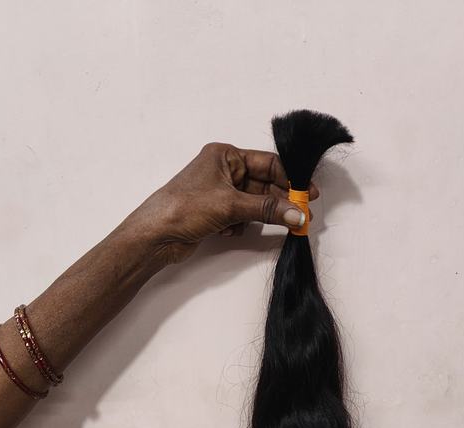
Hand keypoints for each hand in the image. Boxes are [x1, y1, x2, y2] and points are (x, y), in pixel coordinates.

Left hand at [124, 141, 319, 264]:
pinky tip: (227, 231)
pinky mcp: (216, 213)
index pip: (268, 164)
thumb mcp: (231, 205)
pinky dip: (240, 226)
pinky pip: (242, 218)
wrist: (155, 236)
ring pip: (254, 204)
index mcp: (225, 155)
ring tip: (260, 225)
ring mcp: (220, 193)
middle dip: (279, 202)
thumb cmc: (184, 207)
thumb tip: (297, 214)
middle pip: (264, 185)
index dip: (290, 179)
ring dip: (258, 216)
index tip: (307, 196)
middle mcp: (223, 170)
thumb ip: (267, 209)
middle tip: (300, 216)